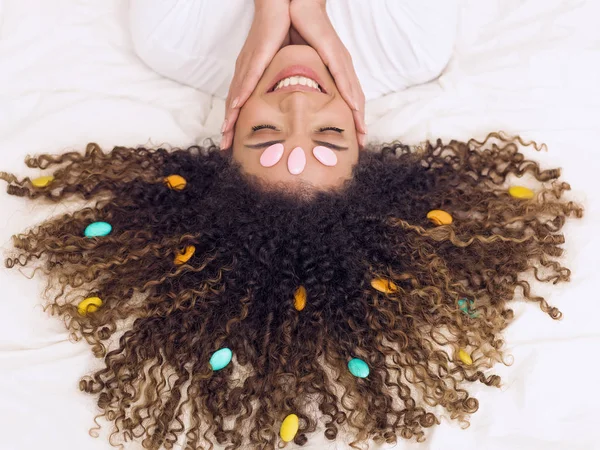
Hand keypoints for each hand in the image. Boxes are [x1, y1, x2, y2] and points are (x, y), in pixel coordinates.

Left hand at [220, 1, 290, 149]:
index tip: (233, 143)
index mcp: (252, 74)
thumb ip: (284, 81)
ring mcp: (250, 63)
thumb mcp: (284, 64)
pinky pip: (247, 78)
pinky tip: (237, 107)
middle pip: (234, 104)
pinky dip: (241, 94)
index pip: (241, 104)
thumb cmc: (284, 33)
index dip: (237, 124)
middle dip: (229, 127)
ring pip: (236, 95)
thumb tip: (292, 97)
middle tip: (225, 147)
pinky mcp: (257, 56)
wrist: (283, 7)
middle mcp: (246, 71)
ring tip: (226, 135)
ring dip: (231, 116)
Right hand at [289, 0, 366, 145]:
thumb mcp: (298, 65)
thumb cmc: (297, 33)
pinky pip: (344, 76)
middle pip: (355, 99)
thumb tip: (293, 99)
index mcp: (333, 70)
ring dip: (358, 113)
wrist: (297, 6)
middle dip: (359, 122)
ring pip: (354, 92)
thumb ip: (300, 81)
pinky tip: (354, 107)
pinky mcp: (333, 51)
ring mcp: (339, 58)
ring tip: (361, 132)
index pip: (346, 99)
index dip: (351, 119)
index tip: (354, 139)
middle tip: (361, 142)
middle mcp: (341, 65)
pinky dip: (350, 94)